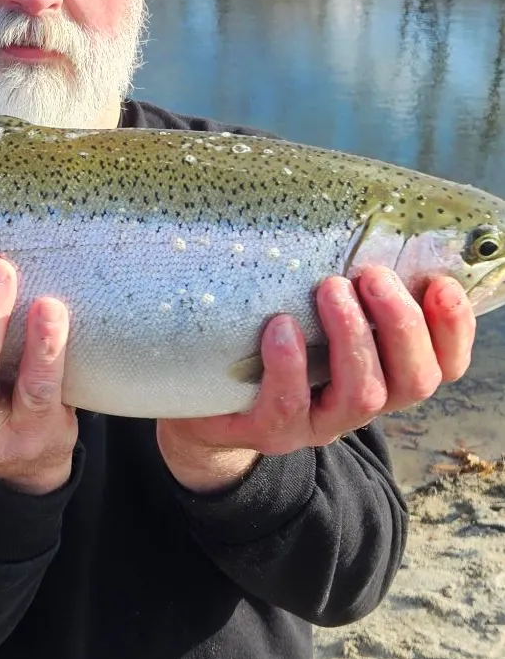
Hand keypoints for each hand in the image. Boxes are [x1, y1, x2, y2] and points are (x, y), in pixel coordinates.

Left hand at [157, 268, 476, 493]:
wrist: (205, 405)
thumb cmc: (267, 346)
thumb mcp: (313, 318)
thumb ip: (348, 292)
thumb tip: (370, 227)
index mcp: (383, 376)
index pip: (443, 365)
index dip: (453, 330)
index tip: (440, 285)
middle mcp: (359, 405)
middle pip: (415, 380)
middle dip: (402, 326)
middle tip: (372, 277)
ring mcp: (317, 424)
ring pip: (362, 395)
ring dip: (354, 338)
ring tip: (331, 289)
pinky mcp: (269, 431)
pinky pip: (288, 405)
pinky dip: (290, 364)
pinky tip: (280, 326)